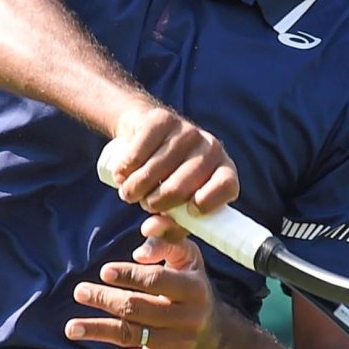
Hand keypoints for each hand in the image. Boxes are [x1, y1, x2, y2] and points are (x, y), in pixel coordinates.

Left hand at [65, 215, 223, 348]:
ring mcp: (178, 344)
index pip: (157, 281)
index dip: (130, 275)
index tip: (104, 272)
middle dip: (106, 299)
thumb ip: (166, 243)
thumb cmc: (192, 287)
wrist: (216, 336)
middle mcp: (188, 318)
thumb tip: (139, 252)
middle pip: (139, 308)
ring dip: (99, 331)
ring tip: (71, 328)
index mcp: (193, 288)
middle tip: (80, 291)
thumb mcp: (188, 260)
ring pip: (132, 336)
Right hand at [110, 105, 238, 215]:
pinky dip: (123, 170)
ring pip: (153, 172)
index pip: (226, 186)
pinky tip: (121, 174)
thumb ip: (167, 227)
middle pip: (180, 187)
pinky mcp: (162, 120)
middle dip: (153, 203)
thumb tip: (149, 228)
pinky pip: (137, 155)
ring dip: (132, 189)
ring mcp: (187, 131)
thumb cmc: (165, 179)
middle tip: (144, 203)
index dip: (207, 202)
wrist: (144, 133)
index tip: (187, 211)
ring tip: (129, 191)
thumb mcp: (174, 207)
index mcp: (223, 171)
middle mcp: (211, 148)